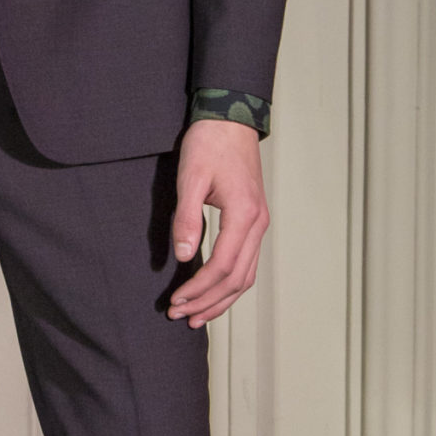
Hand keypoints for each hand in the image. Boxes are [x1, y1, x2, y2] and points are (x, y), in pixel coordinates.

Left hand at [167, 120, 268, 325]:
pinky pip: (247, 262)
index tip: (176, 301)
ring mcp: (259, 224)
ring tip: (197, 315)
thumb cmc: (209, 144)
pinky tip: (213, 292)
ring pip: (246, 275)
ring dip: (221, 299)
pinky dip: (230, 283)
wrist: (230, 119)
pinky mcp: (254, 221)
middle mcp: (258, 224)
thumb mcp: (191, 178)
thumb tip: (185, 256)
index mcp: (244, 215)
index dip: (198, 289)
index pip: (222, 267)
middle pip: (237, 279)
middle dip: (208, 302)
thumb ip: (187, 218)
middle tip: (180, 316)